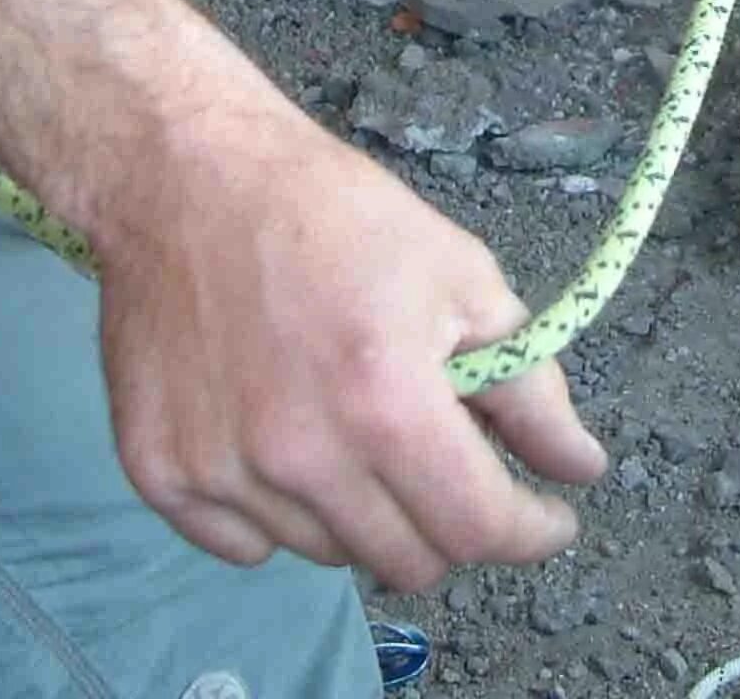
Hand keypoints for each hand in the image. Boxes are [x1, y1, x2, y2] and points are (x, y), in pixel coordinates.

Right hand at [91, 102, 606, 589]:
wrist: (189, 179)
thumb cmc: (336, 215)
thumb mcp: (461, 279)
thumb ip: (529, 387)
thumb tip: (580, 469)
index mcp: (386, 404)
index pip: (477, 528)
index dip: (529, 532)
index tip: (550, 517)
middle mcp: (301, 457)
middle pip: (407, 561)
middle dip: (452, 523)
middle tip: (450, 463)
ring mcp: (223, 474)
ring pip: (329, 555)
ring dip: (365, 515)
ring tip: (358, 431)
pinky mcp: (159, 476)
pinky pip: (246, 548)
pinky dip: (281, 518)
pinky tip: (289, 445)